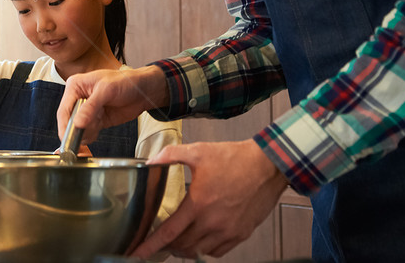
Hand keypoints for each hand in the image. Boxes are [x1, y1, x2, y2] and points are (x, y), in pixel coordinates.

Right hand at [57, 65, 168, 143]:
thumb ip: (90, 107)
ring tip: (98, 124)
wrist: (142, 91)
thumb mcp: (106, 91)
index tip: (68, 138)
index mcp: (75, 86)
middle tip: (85, 134)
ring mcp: (86, 110)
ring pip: (78, 128)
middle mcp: (78, 98)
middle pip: (69, 121)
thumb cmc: (125, 82)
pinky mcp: (95, 120)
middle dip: (77, 130)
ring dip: (86, 132)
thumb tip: (77, 123)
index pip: (64, 109)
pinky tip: (98, 130)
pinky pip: (88, 132)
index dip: (65, 124)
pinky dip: (91, 135)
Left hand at [132, 140, 288, 258]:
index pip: (168, 233)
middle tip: (158, 240)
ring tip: (177, 241)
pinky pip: (217, 252)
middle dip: (166, 246)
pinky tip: (200, 239)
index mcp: (199, 204)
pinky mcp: (241, 234)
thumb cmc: (236, 158)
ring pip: (198, 251)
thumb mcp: (199, 151)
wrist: (268, 165)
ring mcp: (228, 231)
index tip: (137, 254)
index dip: (150, 245)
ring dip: (184, 249)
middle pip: (181, 246)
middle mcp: (213, 222)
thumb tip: (151, 160)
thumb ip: (171, 155)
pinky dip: (205, 250)